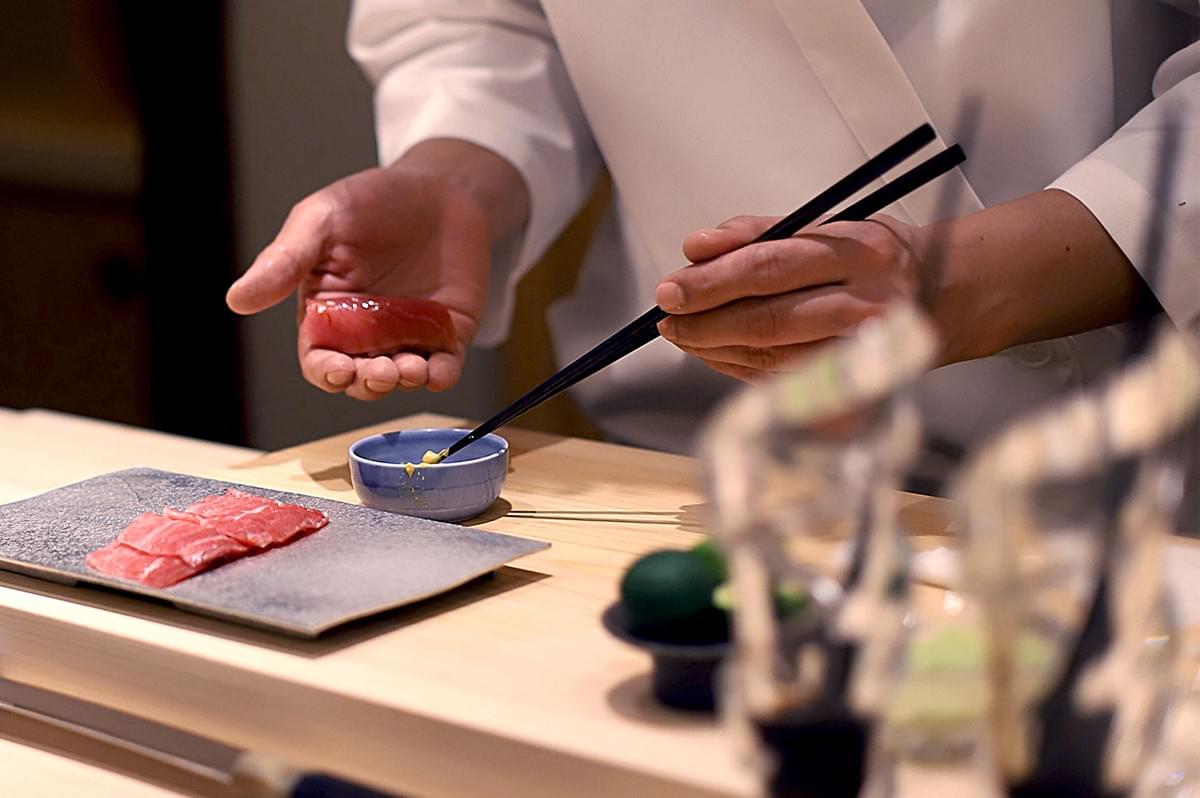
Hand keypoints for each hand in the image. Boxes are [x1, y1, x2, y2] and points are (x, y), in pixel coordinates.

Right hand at [226, 139, 528, 399]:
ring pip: (401, 378)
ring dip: (403, 382)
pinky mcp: (449, 333)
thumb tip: (237, 299)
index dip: (326, 372)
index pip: (320, 359)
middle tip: (380, 371)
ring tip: (411, 369)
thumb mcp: (322, 220)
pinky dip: (441, 376)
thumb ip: (285, 260)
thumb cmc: (373, 201)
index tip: (338, 369)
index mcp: (328, 313)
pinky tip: (438, 372)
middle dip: (368, 383)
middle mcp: (368, 333)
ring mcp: (409, 336)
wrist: (440, 187)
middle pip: (360, 378)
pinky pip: (445, 366)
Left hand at [655, 215, 924, 382]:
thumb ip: (755, 233)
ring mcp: (867, 352)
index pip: (768, 268)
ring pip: (772, 359)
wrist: (945, 297)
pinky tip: (718, 354)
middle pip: (767, 321)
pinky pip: (785, 383)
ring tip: (685, 336)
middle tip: (668, 321)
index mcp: (858, 251)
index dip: (710, 283)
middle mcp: (866, 304)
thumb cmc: (871, 258)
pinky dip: (742, 369)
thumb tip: (695, 248)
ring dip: (716, 350)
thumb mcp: (824, 225)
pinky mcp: (860, 389)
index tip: (669, 290)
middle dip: (705, 324)